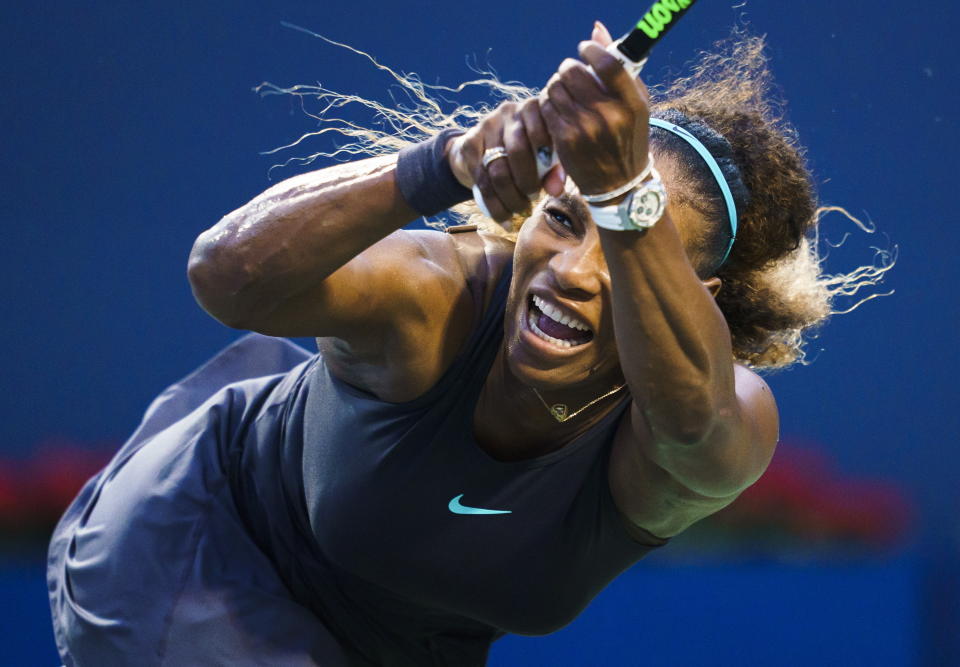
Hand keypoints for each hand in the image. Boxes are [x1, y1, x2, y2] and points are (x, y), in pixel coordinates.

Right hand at [447, 99, 565, 222]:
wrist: (482, 150)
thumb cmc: (525, 154)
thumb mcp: (543, 158)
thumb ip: (554, 170)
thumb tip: (557, 191)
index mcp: (534, 109)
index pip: (541, 130)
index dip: (545, 158)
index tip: (548, 182)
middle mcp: (509, 112)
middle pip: (517, 151)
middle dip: (526, 183)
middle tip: (533, 199)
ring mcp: (486, 126)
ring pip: (498, 169)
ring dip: (510, 198)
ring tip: (520, 211)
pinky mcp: (469, 143)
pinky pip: (481, 179)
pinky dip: (494, 205)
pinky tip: (504, 219)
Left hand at [539, 22, 650, 199]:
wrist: (618, 184)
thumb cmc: (627, 137)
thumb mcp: (634, 103)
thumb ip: (618, 67)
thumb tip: (596, 29)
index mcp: (632, 102)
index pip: (607, 63)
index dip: (591, 50)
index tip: (584, 49)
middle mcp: (609, 114)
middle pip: (573, 72)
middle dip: (567, 69)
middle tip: (569, 74)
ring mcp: (585, 128)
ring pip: (555, 87)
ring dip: (555, 86)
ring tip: (564, 94)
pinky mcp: (565, 139)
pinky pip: (546, 107)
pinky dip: (548, 104)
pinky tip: (557, 110)